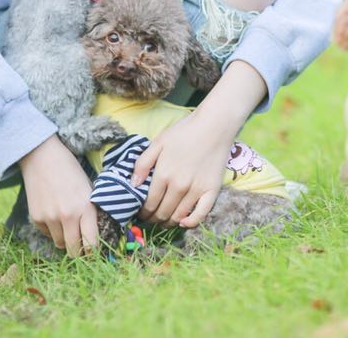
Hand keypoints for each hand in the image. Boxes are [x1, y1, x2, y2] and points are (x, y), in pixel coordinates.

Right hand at [18, 135, 98, 255]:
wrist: (42, 157)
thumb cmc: (70, 170)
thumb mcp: (88, 188)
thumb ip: (90, 211)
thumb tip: (94, 233)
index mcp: (85, 207)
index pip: (91, 242)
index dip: (93, 251)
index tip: (94, 252)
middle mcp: (68, 216)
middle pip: (73, 250)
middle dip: (78, 252)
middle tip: (81, 249)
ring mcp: (50, 218)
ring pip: (60, 243)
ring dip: (65, 240)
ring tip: (68, 226)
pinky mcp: (36, 218)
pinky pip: (47, 233)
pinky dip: (52, 230)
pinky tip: (54, 214)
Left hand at [130, 60, 265, 227]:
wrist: (215, 125)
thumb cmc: (185, 131)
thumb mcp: (158, 142)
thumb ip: (143, 163)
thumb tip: (132, 184)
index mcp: (164, 174)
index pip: (149, 203)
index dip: (142, 212)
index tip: (141, 213)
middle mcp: (179, 186)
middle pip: (162, 213)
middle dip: (153, 218)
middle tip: (151, 217)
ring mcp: (196, 190)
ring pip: (178, 216)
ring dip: (168, 222)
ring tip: (164, 219)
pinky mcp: (212, 190)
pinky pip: (201, 214)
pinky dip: (191, 223)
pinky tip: (183, 223)